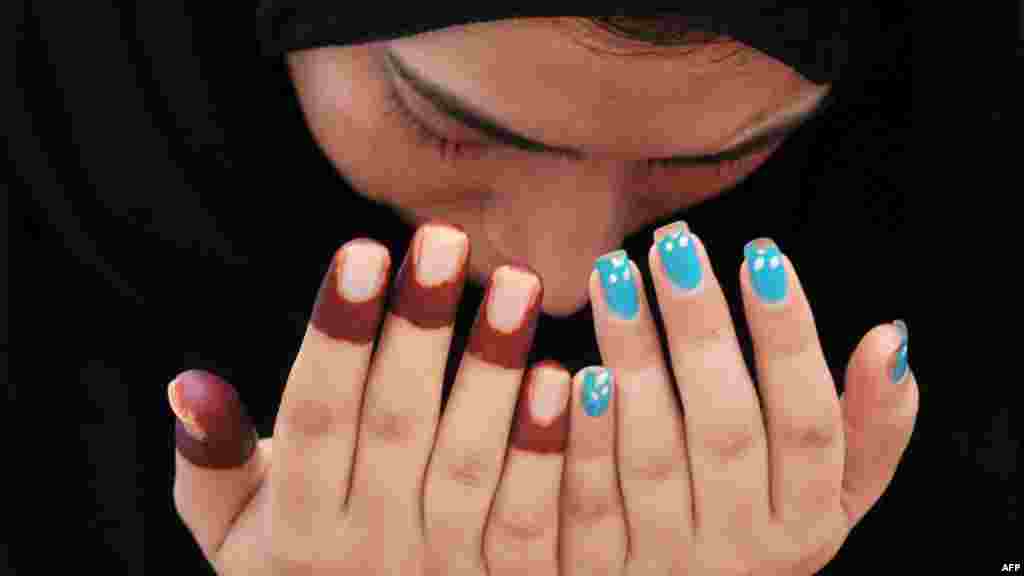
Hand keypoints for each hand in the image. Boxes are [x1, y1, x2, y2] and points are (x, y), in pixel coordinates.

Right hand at [170, 222, 576, 573]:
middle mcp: (369, 550)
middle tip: (443, 239)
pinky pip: (535, 520)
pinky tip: (576, 377)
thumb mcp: (238, 534)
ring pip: (469, 469)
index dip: (338, 336)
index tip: (363, 250)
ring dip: (492, 376)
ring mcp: (444, 573)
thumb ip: (210, 464)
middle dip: (418, 332)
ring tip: (517, 284)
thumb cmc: (305, 567)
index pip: (314, 417)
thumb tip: (187, 383)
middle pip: (396, 428)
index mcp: (298, 525)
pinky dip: (550, 450)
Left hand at [570, 221, 916, 573]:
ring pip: (650, 455)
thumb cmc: (762, 529)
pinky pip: (587, 504)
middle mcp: (744, 547)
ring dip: (633, 358)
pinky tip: (570, 368)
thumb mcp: (831, 495)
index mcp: (808, 520)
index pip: (809, 421)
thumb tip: (891, 338)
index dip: (788, 336)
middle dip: (700, 328)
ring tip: (613, 273)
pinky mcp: (597, 573)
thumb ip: (869, 427)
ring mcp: (668, 564)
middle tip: (672, 242)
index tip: (761, 253)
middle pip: (725, 426)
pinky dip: (582, 437)